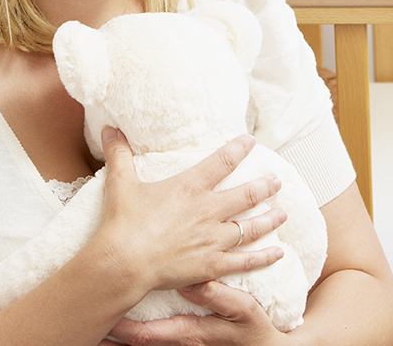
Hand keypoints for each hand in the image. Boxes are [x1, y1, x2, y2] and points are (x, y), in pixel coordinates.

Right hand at [93, 127, 286, 293]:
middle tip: (277, 181)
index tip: (251, 142)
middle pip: (247, 195)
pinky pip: (245, 261)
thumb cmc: (122, 222)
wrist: (124, 262)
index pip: (221, 162)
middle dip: (265, 186)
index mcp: (190, 187)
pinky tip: (278, 252)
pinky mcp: (212, 264)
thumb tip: (110, 128)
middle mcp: (208, 210)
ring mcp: (213, 239)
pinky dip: (264, 257)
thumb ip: (119, 154)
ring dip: (270, 219)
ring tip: (283, 213)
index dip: (238, 149)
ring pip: (251, 227)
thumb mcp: (120, 183)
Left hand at [106, 281, 286, 345]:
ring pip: (140, 342)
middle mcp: (178, 342)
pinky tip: (121, 323)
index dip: (121, 328)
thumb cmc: (253, 328)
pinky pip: (151, 340)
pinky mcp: (181, 339)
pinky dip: (132, 333)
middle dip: (109, 335)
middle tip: (83, 323)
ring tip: (92, 325)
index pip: (146, 334)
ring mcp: (178, 343)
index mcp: (189, 333)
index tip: (101, 317)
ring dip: (116, 336)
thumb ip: (219, 297)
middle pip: (135, 342)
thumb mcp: (243, 311)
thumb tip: (193, 284)